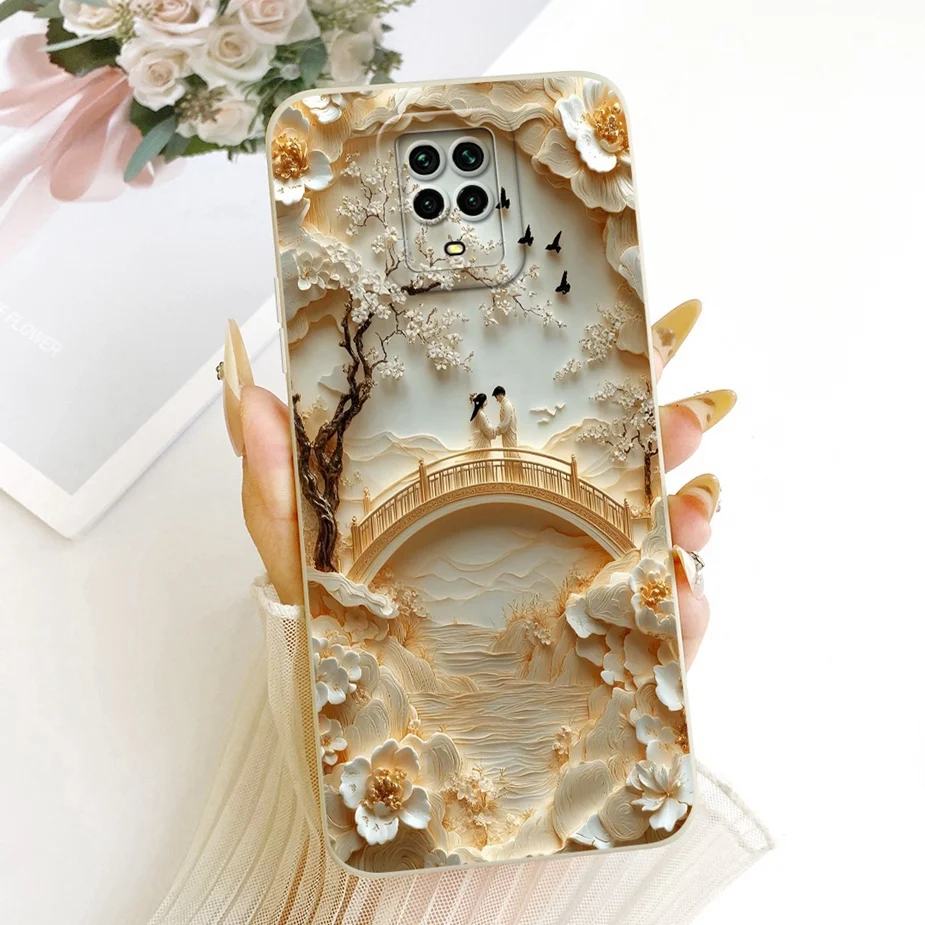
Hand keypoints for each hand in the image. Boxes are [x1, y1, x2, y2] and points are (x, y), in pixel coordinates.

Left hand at [222, 300, 734, 664]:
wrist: (363, 741)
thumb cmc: (335, 638)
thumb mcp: (301, 556)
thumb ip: (276, 484)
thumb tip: (250, 396)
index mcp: (477, 490)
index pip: (548, 418)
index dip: (599, 377)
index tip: (637, 342)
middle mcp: (535, 530)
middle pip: (622, 467)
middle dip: (664, 432)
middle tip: (682, 413)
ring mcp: (573, 590)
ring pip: (654, 539)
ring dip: (687, 514)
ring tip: (693, 509)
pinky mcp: (599, 657)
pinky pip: (656, 630)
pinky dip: (686, 613)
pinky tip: (685, 599)